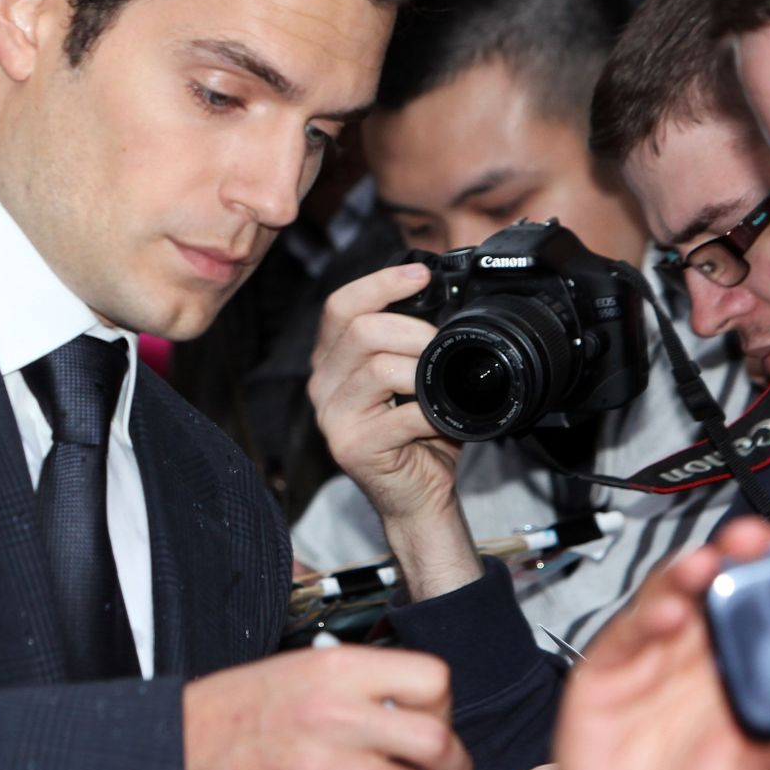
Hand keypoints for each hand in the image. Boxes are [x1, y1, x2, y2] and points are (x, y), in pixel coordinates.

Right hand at [183, 646, 473, 769]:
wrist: (181, 749)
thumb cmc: (244, 707)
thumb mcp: (306, 668)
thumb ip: (365, 683)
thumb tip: (422, 709)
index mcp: (338, 670)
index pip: (433, 681)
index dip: (444, 707)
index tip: (438, 722)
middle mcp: (336, 717)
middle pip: (437, 744)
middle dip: (458, 769)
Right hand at [310, 264, 479, 597]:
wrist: (418, 496)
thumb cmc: (419, 434)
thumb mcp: (413, 377)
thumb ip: (412, 340)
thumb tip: (447, 299)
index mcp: (333, 360)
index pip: (341, 306)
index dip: (381, 283)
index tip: (421, 274)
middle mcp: (323, 386)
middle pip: (360, 330)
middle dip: (413, 330)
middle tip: (441, 345)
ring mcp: (332, 418)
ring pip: (377, 368)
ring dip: (422, 369)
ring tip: (441, 382)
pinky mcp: (351, 447)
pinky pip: (399, 416)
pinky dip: (431, 413)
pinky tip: (442, 417)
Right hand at [558, 522, 769, 769]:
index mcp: (742, 669)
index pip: (762, 605)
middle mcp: (697, 652)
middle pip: (716, 585)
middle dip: (733, 555)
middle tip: (753, 538)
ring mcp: (652, 655)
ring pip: (670, 597)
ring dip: (688, 576)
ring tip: (708, 565)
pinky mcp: (608, 668)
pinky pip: (628, 632)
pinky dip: (646, 618)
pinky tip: (667, 613)